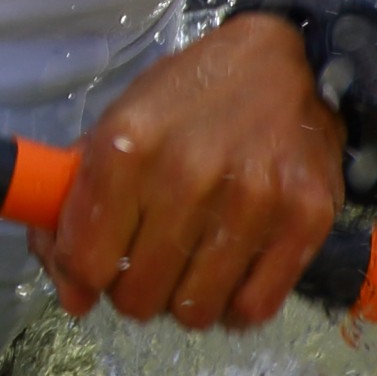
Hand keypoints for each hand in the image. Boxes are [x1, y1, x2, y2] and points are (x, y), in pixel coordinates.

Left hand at [33, 12, 344, 330]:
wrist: (285, 63)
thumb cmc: (188, 98)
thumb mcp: (118, 124)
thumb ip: (79, 204)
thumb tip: (70, 294)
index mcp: (128, 146)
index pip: (86, 260)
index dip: (81, 277)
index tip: (95, 269)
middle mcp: (188, 173)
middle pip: (138, 296)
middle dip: (133, 291)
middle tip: (147, 263)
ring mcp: (253, 198)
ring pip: (194, 312)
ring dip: (184, 302)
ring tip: (190, 265)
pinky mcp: (305, 218)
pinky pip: (252, 309)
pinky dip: (234, 306)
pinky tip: (229, 275)